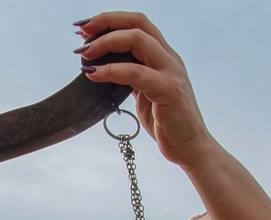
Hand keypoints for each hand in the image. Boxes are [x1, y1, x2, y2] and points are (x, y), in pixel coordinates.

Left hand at [75, 12, 218, 169]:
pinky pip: (135, 73)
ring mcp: (171, 72)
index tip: (86, 29)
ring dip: (106, 43)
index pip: (138, 24)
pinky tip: (93, 74)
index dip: (111, 20)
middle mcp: (169, 58)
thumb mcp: (145, 94)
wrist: (189, 147)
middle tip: (81, 33)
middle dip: (106, 22)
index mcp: (164, 56)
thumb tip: (105, 67)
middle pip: (138, 23)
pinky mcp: (168, 90)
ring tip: (84, 53)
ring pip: (138, 40)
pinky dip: (111, 70)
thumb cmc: (167, 123)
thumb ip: (132, 77)